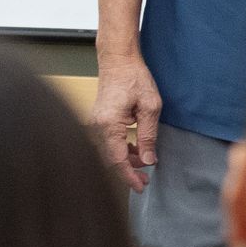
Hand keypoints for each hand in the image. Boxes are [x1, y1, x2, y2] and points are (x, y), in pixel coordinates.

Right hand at [91, 50, 161, 191]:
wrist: (118, 59)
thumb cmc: (134, 77)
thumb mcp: (150, 107)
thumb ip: (148, 136)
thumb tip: (148, 160)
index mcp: (109, 124)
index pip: (117, 160)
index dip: (129, 177)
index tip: (141, 187)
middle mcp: (97, 126)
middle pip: (111, 159)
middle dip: (128, 171)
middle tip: (145, 179)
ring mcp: (95, 123)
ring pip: (109, 151)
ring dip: (126, 159)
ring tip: (144, 162)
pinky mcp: (98, 120)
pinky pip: (108, 141)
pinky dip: (121, 149)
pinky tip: (134, 147)